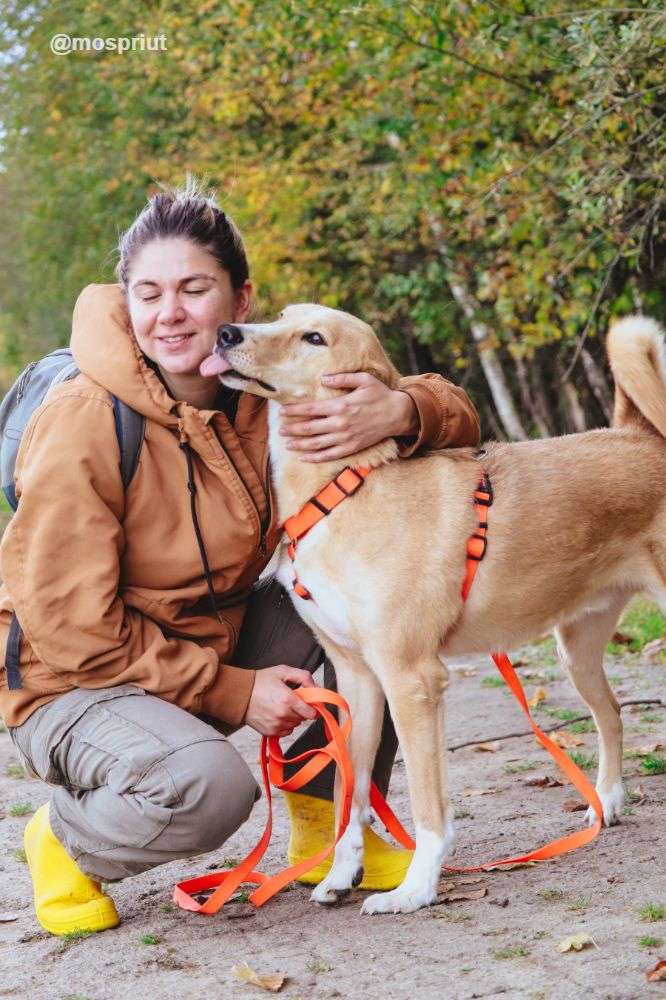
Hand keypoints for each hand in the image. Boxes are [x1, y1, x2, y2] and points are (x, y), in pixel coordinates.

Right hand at [244, 665, 316, 735]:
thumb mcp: (283, 671)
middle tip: (290, 700)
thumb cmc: (259, 682)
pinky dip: (285, 724)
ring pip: (295, 725)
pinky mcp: (270, 732)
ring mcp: (276, 725)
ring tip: (281, 706)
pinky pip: (286, 732)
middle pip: (303, 718)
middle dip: (300, 709)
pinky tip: (277, 714)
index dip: (312, 708)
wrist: (239, 694)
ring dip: (292, 717)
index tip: (309, 703)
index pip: (311, 713)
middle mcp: (283, 714)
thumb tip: (315, 688)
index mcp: (288, 699)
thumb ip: (303, 677)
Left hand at [279, 372, 418, 462]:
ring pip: (316, 444)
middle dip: (292, 429)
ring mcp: (345, 438)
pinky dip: (314, 458)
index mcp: (341, 405)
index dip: (294, 410)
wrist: (398, 414)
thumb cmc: (380, 394)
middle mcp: (340, 423)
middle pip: (309, 428)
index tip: (282, 412)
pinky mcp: (351, 448)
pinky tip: (303, 457)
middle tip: (280, 430)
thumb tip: (323, 378)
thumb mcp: (364, 379)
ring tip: (287, 444)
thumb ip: (342, 378)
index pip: (311, 409)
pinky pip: (329, 455)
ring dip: (299, 445)